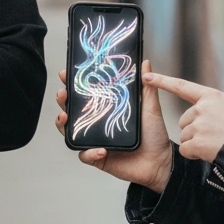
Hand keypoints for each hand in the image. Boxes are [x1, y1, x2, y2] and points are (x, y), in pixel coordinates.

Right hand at [56, 59, 173, 192]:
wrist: (160, 161)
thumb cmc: (155, 134)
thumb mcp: (150, 107)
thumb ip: (146, 86)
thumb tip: (145, 62)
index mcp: (107, 108)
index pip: (85, 93)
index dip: (73, 83)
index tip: (66, 74)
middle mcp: (98, 122)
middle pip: (71, 110)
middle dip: (62, 100)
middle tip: (63, 93)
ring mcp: (95, 140)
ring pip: (70, 132)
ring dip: (63, 124)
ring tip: (65, 116)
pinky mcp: (98, 158)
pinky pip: (85, 155)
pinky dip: (89, 152)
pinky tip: (101, 149)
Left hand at [144, 72, 223, 163]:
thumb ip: (216, 108)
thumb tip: (205, 115)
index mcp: (212, 96)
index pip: (181, 86)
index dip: (162, 81)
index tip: (146, 77)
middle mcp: (202, 108)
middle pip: (184, 120)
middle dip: (194, 129)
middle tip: (214, 136)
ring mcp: (199, 125)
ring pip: (185, 135)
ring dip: (196, 143)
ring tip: (217, 144)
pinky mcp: (197, 142)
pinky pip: (186, 149)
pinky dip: (195, 154)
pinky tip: (210, 153)